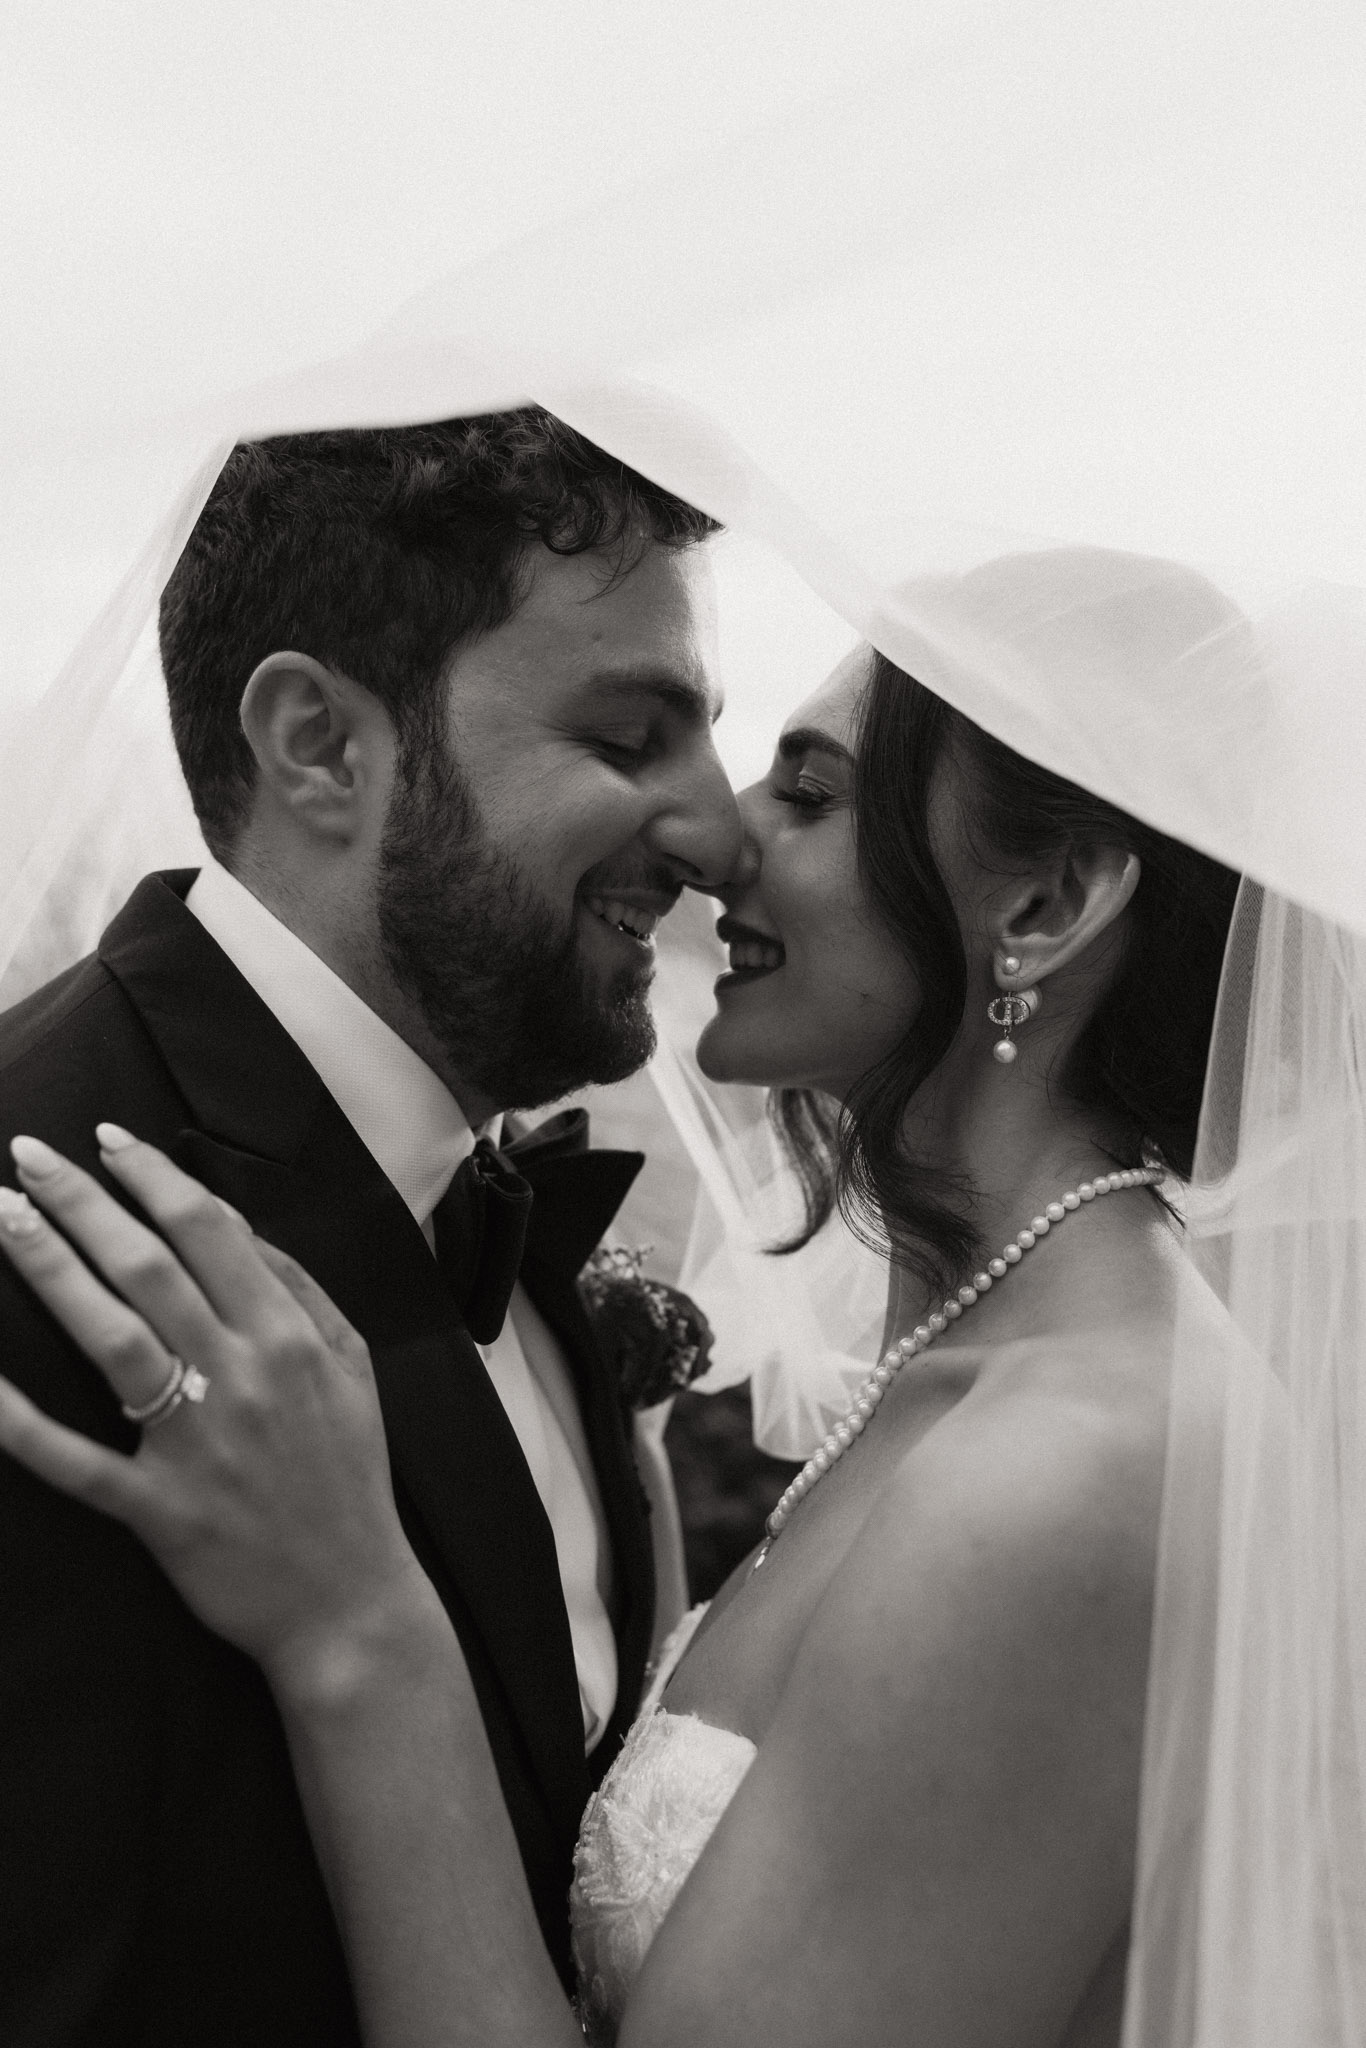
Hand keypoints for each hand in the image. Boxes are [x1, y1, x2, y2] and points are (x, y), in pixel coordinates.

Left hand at [0, 1127, 436, 1692]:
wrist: (349, 1602)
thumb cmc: (348, 1478)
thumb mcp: (353, 1367)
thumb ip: (302, 1291)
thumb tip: (239, 1229)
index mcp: (287, 1336)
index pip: (209, 1230)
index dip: (154, 1176)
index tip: (108, 1141)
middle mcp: (240, 1376)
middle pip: (148, 1266)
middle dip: (81, 1202)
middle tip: (26, 1157)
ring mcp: (194, 1442)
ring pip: (109, 1337)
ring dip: (50, 1269)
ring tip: (2, 1219)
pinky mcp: (156, 1508)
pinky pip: (74, 1459)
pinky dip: (20, 1422)